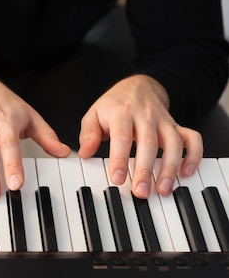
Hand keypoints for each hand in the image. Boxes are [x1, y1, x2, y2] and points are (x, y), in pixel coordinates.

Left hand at [78, 75, 202, 197]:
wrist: (138, 86)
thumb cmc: (114, 105)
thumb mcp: (94, 115)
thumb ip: (89, 134)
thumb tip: (84, 154)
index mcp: (122, 113)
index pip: (121, 138)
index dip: (120, 159)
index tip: (117, 178)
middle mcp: (145, 116)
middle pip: (148, 144)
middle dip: (145, 170)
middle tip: (140, 191)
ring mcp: (163, 121)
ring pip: (173, 143)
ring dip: (170, 168)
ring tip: (163, 189)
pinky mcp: (176, 126)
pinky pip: (192, 138)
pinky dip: (194, 154)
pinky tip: (188, 171)